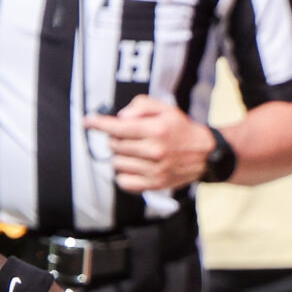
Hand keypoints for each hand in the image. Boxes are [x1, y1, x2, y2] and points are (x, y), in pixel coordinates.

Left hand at [83, 94, 210, 192]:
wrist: (204, 154)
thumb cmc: (180, 129)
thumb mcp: (165, 109)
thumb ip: (141, 106)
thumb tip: (121, 117)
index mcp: (157, 130)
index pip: (119, 127)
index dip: (100, 123)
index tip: (87, 121)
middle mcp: (155, 150)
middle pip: (115, 145)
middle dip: (116, 138)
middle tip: (127, 136)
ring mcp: (154, 170)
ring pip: (117, 163)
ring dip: (120, 156)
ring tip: (134, 151)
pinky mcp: (154, 184)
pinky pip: (123, 182)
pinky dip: (123, 174)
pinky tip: (133, 166)